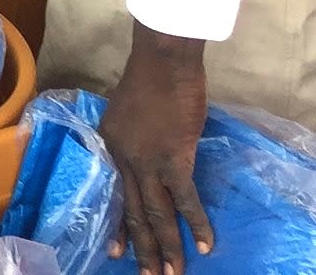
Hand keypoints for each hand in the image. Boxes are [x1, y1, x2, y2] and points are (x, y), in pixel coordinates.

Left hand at [100, 26, 214, 274]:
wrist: (163, 61)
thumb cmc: (150, 77)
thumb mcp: (127, 110)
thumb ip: (132, 135)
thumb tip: (147, 150)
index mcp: (110, 146)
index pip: (114, 194)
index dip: (118, 225)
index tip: (117, 251)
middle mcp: (123, 159)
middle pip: (132, 211)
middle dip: (141, 247)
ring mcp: (147, 162)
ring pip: (155, 213)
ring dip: (166, 246)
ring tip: (172, 273)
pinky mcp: (174, 159)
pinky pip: (184, 199)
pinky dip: (195, 224)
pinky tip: (205, 245)